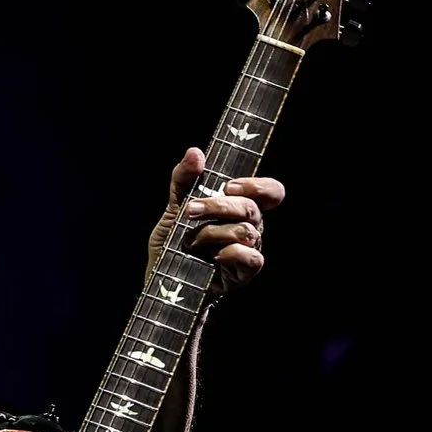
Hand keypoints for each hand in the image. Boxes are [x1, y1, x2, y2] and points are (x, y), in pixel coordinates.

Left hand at [146, 147, 286, 299]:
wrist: (161, 278)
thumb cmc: (172, 242)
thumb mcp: (173, 206)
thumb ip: (184, 179)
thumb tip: (196, 152)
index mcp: (240, 207)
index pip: (270, 191)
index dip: (258, 186)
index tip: (228, 186)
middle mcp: (250, 227)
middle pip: (252, 208)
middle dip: (218, 206)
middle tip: (190, 210)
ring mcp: (248, 250)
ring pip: (246, 232)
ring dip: (212, 232)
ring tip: (190, 240)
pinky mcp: (243, 273)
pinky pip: (251, 258)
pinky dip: (231, 253)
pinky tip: (213, 255)